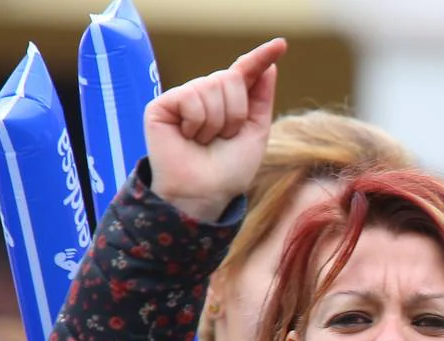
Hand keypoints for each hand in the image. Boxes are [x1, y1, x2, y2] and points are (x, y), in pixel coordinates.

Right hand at [145, 38, 286, 220]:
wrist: (205, 193)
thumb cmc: (229, 169)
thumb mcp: (255, 133)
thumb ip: (260, 98)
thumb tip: (268, 66)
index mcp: (228, 101)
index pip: (245, 72)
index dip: (261, 57)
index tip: (281, 45)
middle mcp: (205, 94)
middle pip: (230, 78)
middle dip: (236, 113)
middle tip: (223, 137)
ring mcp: (183, 98)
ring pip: (212, 86)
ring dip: (217, 122)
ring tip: (204, 141)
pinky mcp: (162, 105)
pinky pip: (191, 97)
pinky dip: (197, 122)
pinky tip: (187, 137)